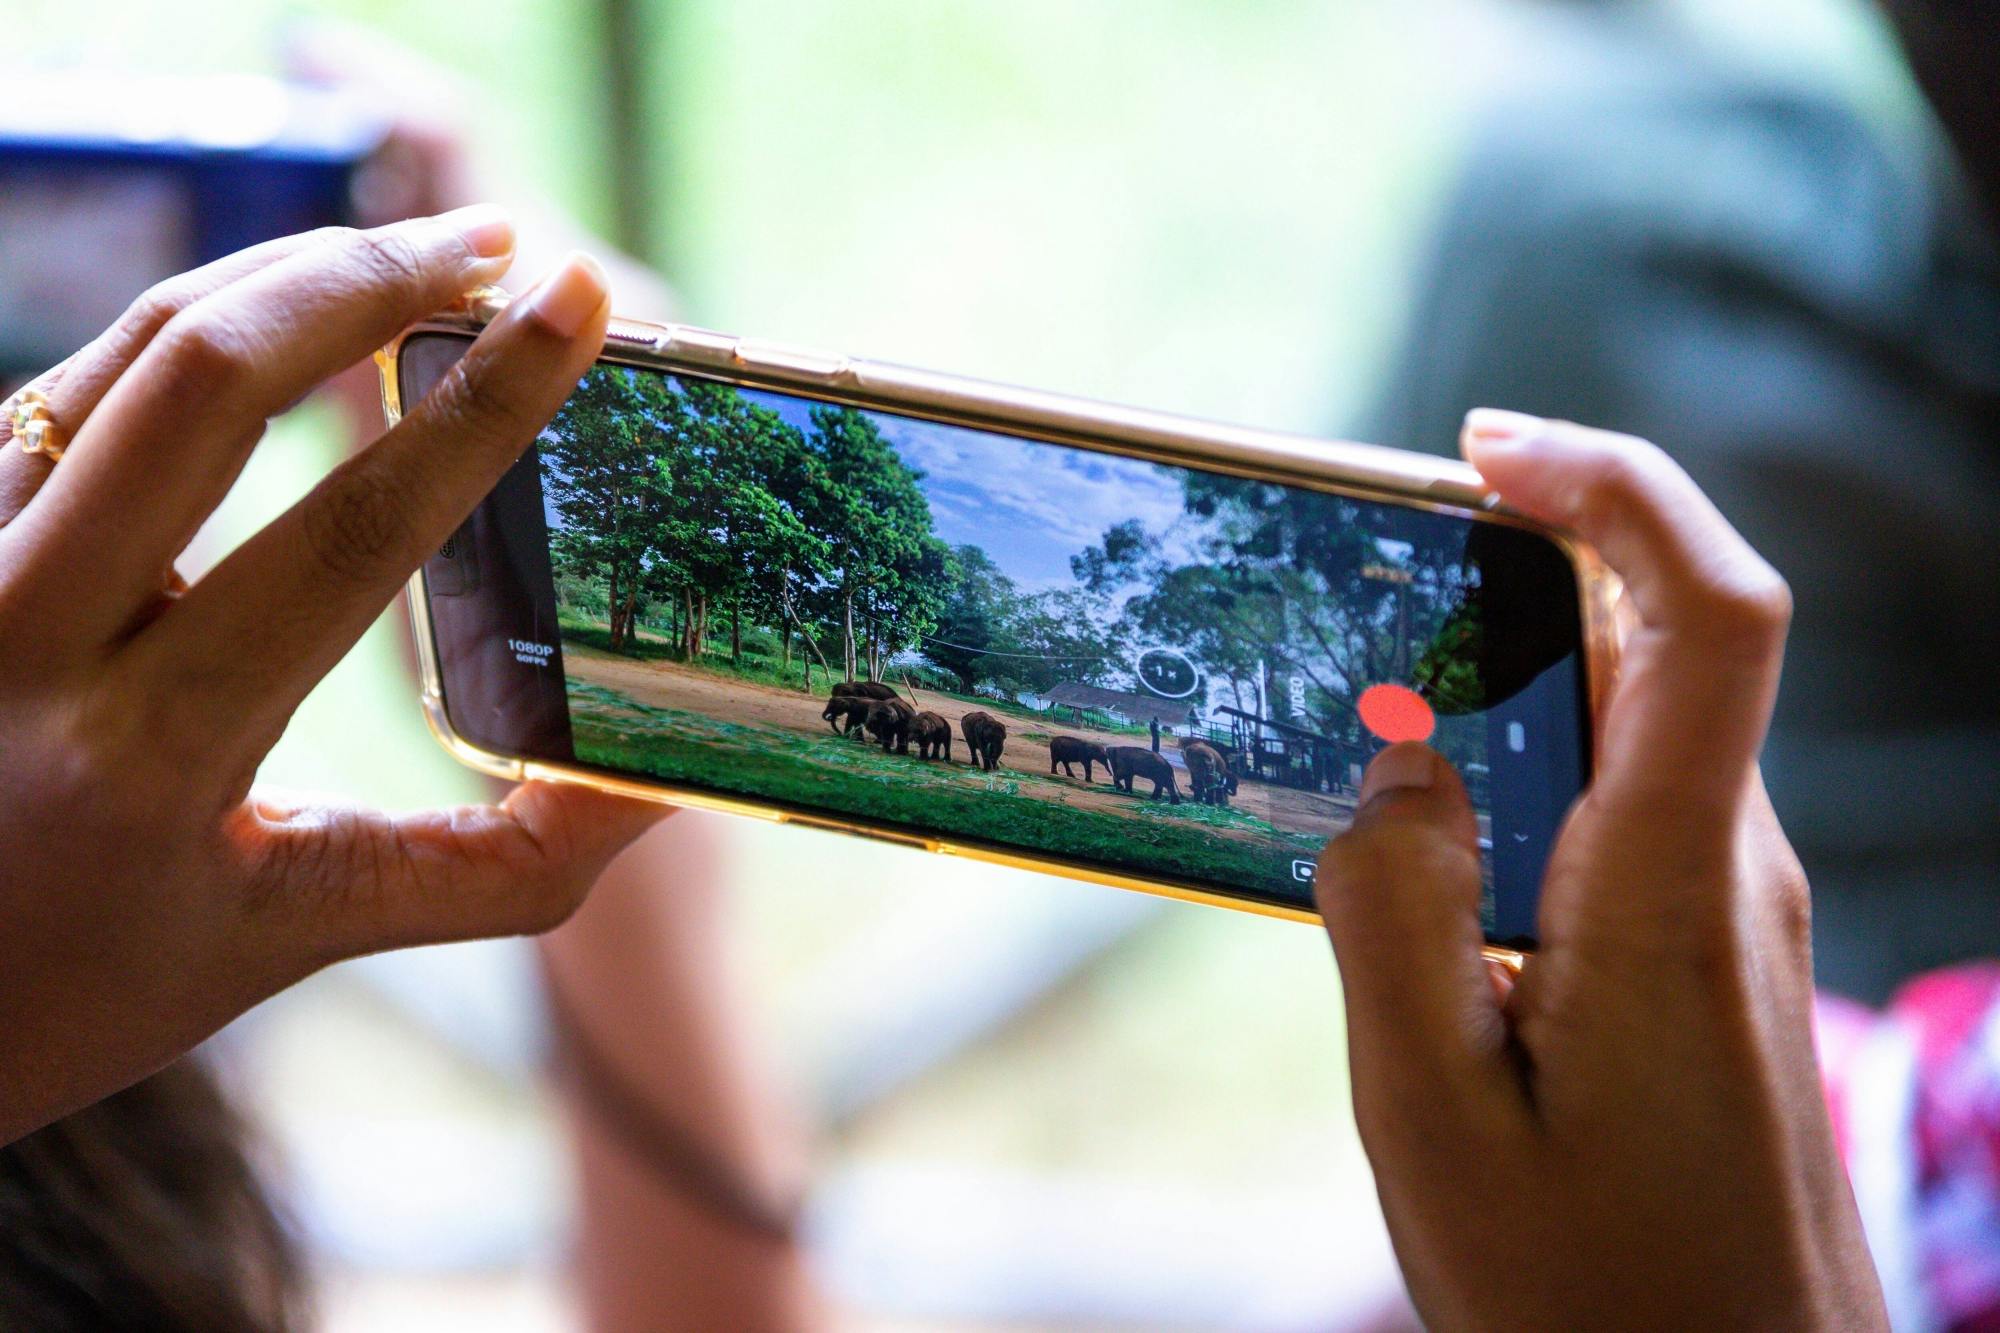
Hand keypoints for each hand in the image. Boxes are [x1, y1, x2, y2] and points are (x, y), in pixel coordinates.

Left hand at [0, 215, 663, 1144]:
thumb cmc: (78, 985)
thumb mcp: (290, 943)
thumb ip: (496, 870)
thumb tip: (657, 785)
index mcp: (147, 753)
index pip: (349, 534)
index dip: (483, 406)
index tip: (577, 301)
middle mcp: (19, 634)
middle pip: (203, 373)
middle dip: (368, 276)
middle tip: (492, 245)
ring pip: (129, 347)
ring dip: (285, 275)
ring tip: (414, 261)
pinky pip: (75, 379)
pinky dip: (196, 323)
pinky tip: (286, 318)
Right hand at [1315, 410, 1886, 1328]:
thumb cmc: (1589, 1295)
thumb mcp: (1434, 1120)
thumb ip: (1396, 919)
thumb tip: (1392, 761)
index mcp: (1673, 891)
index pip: (1710, 615)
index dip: (1618, 485)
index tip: (1485, 448)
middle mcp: (1730, 870)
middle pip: (1649, 640)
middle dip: (1512, 562)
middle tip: (1350, 568)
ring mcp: (1731, 912)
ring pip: (1626, 721)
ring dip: (1500, 672)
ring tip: (1349, 703)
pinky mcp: (1708, 953)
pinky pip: (1618, 802)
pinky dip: (1517, 764)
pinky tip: (1414, 828)